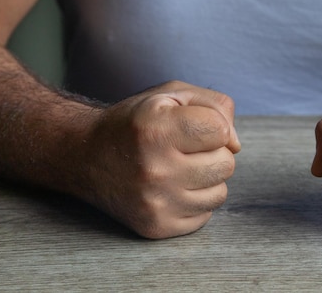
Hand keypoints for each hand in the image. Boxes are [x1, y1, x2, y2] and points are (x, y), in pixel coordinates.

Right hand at [78, 81, 240, 238]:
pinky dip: (194, 201)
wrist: (85, 156)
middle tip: (182, 149)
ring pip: (220, 192)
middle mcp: (154, 169)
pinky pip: (205, 215)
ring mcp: (155, 202)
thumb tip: (236, 146)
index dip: (212, 125)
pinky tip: (171, 188)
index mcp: (156, 129)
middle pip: (226, 164)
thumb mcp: (172, 95)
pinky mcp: (156, 226)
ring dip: (206, 179)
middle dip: (211, 153)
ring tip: (177, 168)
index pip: (221, 131)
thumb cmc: (136, 122)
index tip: (190, 126)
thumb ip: (216, 107)